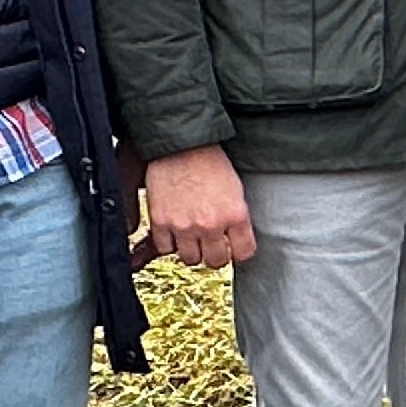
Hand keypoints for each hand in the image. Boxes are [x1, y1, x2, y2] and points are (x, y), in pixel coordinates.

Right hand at [138, 145, 256, 268]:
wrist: (180, 145)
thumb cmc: (209, 161)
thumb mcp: (235, 189)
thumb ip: (236, 217)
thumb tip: (233, 239)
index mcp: (235, 214)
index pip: (244, 253)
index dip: (238, 251)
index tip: (233, 247)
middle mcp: (211, 224)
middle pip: (216, 261)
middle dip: (215, 254)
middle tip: (210, 244)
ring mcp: (184, 225)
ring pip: (191, 259)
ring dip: (192, 251)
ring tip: (192, 237)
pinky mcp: (161, 222)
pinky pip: (165, 248)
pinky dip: (169, 242)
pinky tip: (174, 229)